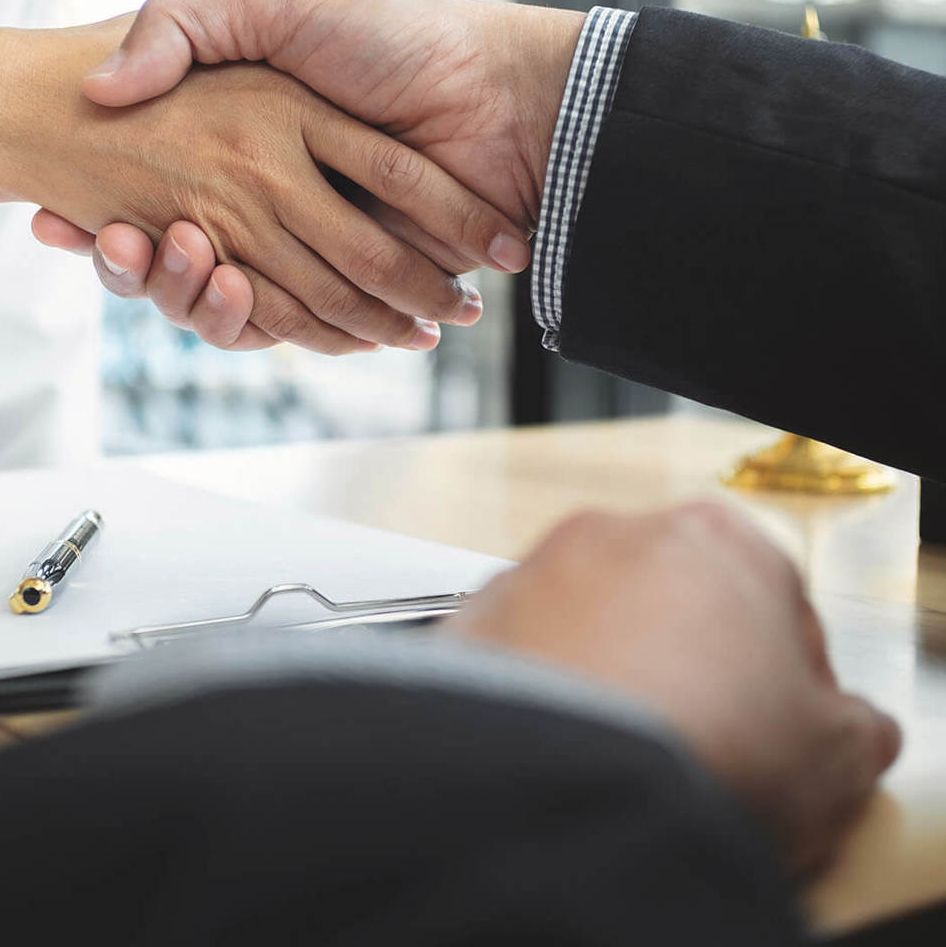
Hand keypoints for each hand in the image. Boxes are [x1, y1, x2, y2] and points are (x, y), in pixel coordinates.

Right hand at [0, 24, 529, 353]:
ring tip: (137, 253)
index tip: (49, 213)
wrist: (505, 100)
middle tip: (84, 237)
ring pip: (220, 295)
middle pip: (180, 253)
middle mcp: (279, 199)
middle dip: (128, 257)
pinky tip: (212, 287)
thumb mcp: (278, 3)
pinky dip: (239, 319)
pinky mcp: (355, 292)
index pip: (162, 190)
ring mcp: (314, 249)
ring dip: (169, 287)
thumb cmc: (399, 39)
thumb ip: (188, 24)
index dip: (108, 207)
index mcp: (257, 141)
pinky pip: (280, 323)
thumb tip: (102, 84)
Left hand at [446, 502, 900, 876]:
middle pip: (673, 606)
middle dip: (690, 669)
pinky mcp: (471, 618)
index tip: (782, 733)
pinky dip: (543, 697)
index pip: (775, 606)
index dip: (787, 683)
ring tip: (625, 759)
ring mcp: (536, 570)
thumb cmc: (700, 750)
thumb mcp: (834, 759)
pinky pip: (525, 657)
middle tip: (704, 748)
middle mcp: (620, 534)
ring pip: (592, 626)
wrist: (564, 784)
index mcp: (722, 542)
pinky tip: (563, 754)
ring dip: (611, 679)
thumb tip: (840, 731)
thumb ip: (846, 728)